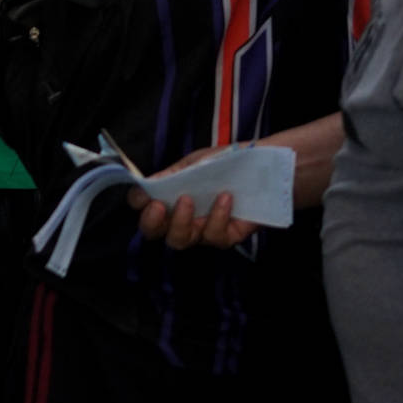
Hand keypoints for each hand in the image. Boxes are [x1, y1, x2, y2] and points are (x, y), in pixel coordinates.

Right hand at [128, 144, 262, 252]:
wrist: (264, 167)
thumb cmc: (226, 162)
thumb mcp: (197, 162)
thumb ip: (174, 174)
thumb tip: (148, 183)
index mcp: (171, 197)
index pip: (144, 206)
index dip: (138, 203)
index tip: (141, 194)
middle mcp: (183, 218)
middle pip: (155, 232)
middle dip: (151, 222)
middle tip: (158, 206)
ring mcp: (203, 230)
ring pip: (180, 240)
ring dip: (181, 221)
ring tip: (188, 199)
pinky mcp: (226, 236)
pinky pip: (214, 236)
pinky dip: (217, 216)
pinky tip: (225, 198)